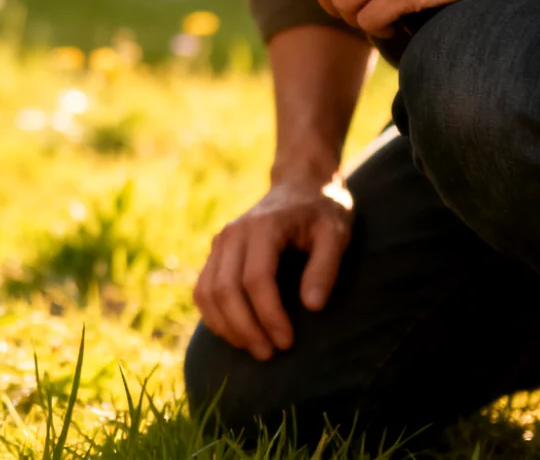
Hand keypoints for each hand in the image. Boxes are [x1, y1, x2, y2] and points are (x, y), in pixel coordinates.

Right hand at [193, 178, 353, 359]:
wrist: (299, 184)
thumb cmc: (323, 211)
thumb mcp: (336, 234)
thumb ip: (326, 268)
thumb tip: (312, 307)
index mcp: (262, 227)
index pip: (255, 278)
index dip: (269, 315)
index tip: (287, 341)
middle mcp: (232, 234)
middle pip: (225, 289)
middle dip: (245, 327)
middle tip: (269, 355)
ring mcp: (219, 242)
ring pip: (206, 292)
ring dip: (226, 326)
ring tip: (254, 348)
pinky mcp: (215, 252)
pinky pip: (203, 289)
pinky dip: (214, 316)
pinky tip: (237, 333)